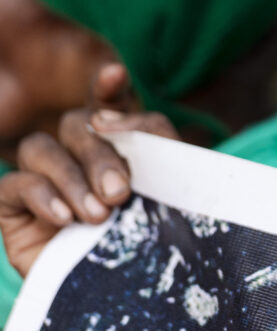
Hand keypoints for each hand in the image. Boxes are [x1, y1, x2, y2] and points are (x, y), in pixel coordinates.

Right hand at [0, 64, 178, 275]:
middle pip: (76, 125)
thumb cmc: (153, 239)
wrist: (128, 296)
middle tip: (121, 190)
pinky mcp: (12, 206)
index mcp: (117, 143)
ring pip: (40, 147)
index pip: (109, 103)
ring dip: (72, 177)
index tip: (114, 75)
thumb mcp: (167, 188)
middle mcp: (77, 153)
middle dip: (101, 154)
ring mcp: (42, 177)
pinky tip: (66, 218)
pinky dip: (42, 196)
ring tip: (99, 213)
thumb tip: (108, 114)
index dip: (109, 86)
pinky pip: (13, 184)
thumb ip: (154, 143)